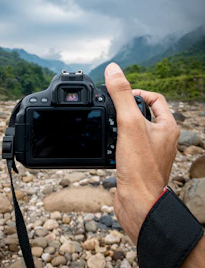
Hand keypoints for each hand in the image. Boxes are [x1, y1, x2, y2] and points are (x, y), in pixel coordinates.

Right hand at [105, 62, 179, 244]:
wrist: (137, 203)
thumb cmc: (140, 167)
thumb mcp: (129, 123)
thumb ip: (122, 95)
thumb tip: (113, 69)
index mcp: (166, 126)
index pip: (155, 99)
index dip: (138, 92)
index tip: (121, 94)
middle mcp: (161, 138)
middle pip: (143, 113)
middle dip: (126, 108)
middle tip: (111, 108)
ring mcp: (149, 151)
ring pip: (134, 129)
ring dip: (120, 124)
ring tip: (107, 124)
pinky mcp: (137, 163)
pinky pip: (127, 144)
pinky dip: (116, 140)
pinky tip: (106, 142)